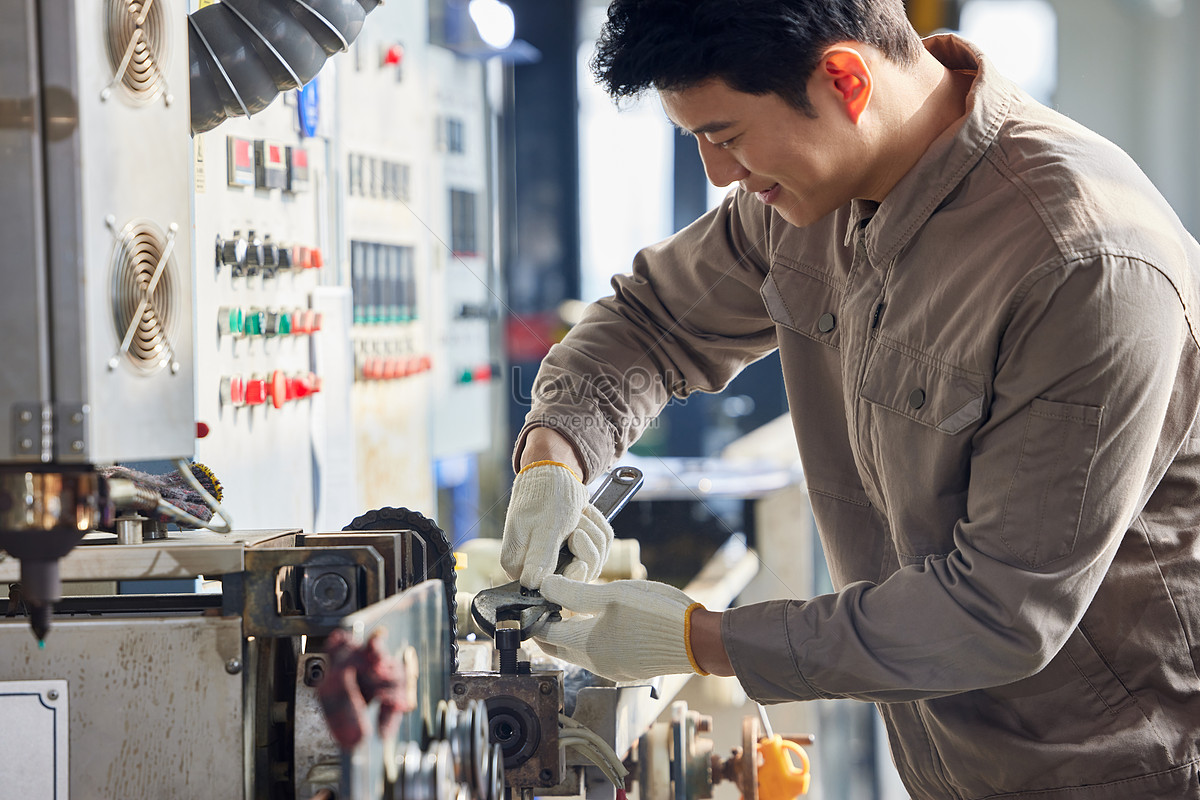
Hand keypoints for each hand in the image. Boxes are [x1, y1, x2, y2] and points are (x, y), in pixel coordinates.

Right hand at [501, 462, 614, 587]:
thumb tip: (531, 585)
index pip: (550, 589)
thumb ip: (540, 558)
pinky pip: (599, 548)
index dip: (571, 575)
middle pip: (576, 577)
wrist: (555, 470)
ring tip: (579, 516)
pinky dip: (598, 528)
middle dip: (587, 550)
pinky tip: (586, 514)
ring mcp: (557, 556)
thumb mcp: (546, 528)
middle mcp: (534, 565)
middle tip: (577, 527)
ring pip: (592, 561)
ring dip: (594, 534)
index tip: (577, 557)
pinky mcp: (573, 547)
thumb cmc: (546, 496)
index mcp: (518, 564)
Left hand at [534, 575, 704, 681]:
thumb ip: (574, 592)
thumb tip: (544, 585)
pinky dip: (588, 640)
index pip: (545, 634)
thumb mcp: (613, 594)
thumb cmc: (656, 613)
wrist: (696, 640)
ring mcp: (612, 669)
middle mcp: (595, 663)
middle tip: (543, 608)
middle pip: (558, 648)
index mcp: (586, 644)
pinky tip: (598, 623)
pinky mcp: (627, 668)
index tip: (529, 602)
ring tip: (568, 611)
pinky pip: (597, 656)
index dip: (534, 617)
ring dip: (568, 635)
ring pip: (577, 652)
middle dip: (546, 630)